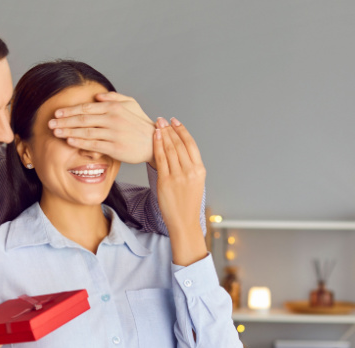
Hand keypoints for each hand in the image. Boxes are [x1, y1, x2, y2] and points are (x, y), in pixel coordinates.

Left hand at [49, 92, 154, 164]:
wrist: (154, 142)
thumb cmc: (139, 123)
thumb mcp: (131, 104)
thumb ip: (114, 98)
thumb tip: (98, 95)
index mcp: (114, 107)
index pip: (86, 107)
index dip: (69, 110)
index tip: (56, 113)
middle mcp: (112, 118)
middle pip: (82, 119)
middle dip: (64, 121)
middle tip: (49, 123)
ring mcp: (113, 133)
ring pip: (86, 131)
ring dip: (68, 131)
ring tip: (55, 132)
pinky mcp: (115, 147)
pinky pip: (93, 144)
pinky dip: (80, 142)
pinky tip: (69, 141)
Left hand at [152, 117, 207, 265]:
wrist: (183, 221)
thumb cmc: (187, 203)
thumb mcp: (195, 183)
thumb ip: (189, 167)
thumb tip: (178, 150)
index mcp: (200, 170)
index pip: (191, 144)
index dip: (182, 130)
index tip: (175, 121)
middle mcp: (191, 171)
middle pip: (179, 144)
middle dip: (170, 129)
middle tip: (162, 119)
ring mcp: (178, 176)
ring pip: (170, 149)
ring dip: (163, 134)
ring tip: (157, 124)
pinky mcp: (166, 181)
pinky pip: (160, 159)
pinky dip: (157, 145)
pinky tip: (154, 137)